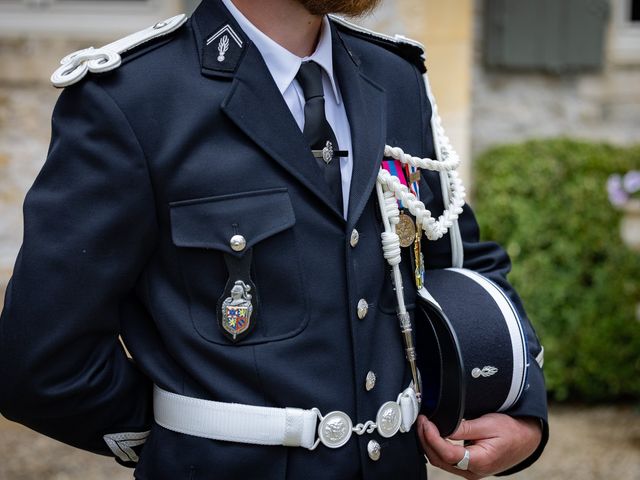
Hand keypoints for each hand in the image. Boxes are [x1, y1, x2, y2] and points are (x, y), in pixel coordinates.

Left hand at [417, 413, 541, 478]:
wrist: (525, 440)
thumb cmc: (510, 431)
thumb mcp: (488, 424)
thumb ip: (463, 428)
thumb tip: (441, 427)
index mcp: (480, 461)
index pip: (447, 453)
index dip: (432, 438)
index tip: (425, 422)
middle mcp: (472, 472)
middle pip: (440, 460)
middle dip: (426, 440)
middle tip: (421, 421)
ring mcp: (469, 472)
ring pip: (441, 462)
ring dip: (429, 444)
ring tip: (424, 425)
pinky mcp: (467, 468)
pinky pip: (446, 461)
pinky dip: (436, 448)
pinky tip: (432, 435)